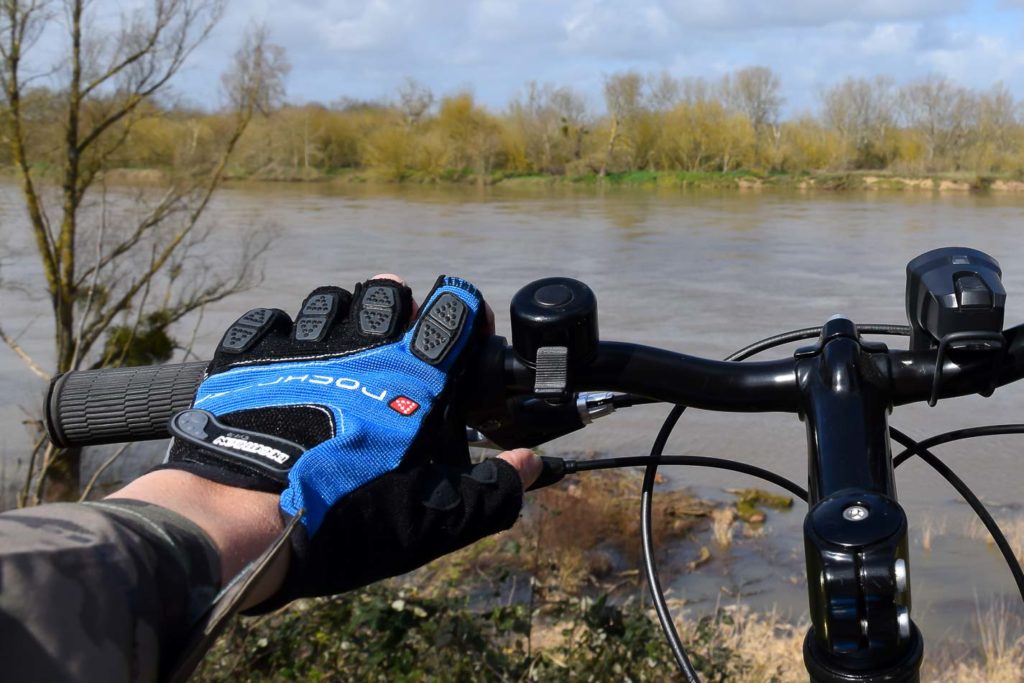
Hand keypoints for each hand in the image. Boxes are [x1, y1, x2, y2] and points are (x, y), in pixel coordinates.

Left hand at [157, 274, 538, 606]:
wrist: (243, 521)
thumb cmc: (346, 518)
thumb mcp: (432, 520)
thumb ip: (490, 491)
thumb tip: (530, 465)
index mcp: (412, 380)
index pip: (454, 310)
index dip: (466, 311)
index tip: (466, 329)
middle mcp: (360, 347)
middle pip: (389, 291)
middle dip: (399, 307)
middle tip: (397, 340)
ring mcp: (300, 346)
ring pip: (328, 300)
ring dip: (340, 317)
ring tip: (339, 351)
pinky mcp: (246, 357)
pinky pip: (267, 319)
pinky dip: (277, 332)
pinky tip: (281, 360)